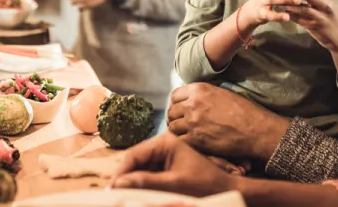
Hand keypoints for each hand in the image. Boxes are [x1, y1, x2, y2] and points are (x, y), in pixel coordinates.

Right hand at [111, 133, 237, 196]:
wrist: (227, 190)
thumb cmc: (205, 184)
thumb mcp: (174, 184)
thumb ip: (147, 182)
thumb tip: (119, 183)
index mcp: (165, 142)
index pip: (134, 154)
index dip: (120, 172)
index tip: (110, 189)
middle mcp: (162, 145)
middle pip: (134, 161)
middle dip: (124, 178)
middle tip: (112, 195)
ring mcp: (164, 156)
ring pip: (139, 169)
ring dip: (131, 183)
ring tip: (121, 196)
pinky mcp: (167, 167)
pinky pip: (148, 175)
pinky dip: (142, 185)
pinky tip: (136, 194)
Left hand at [166, 83, 288, 160]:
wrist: (255, 129)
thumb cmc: (244, 111)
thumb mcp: (222, 93)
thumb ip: (204, 94)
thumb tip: (195, 98)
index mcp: (199, 90)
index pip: (175, 95)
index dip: (176, 103)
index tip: (179, 109)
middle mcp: (192, 104)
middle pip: (171, 111)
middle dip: (174, 118)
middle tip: (179, 123)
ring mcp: (192, 123)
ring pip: (172, 127)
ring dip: (176, 131)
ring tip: (183, 134)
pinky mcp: (196, 140)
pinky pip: (179, 141)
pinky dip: (182, 143)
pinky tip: (189, 143)